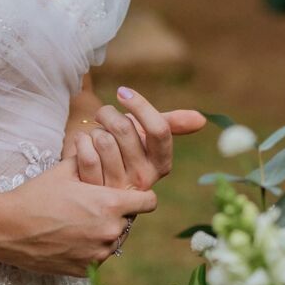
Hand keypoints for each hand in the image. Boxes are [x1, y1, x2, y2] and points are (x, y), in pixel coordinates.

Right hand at [0, 160, 158, 275]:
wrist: (8, 229)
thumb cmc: (37, 195)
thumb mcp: (66, 171)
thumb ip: (94, 161)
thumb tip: (107, 147)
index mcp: (110, 205)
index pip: (149, 202)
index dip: (141, 195)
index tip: (131, 193)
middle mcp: (110, 232)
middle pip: (129, 220)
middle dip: (118, 213)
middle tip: (94, 206)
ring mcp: (98, 255)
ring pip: (115, 240)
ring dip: (104, 231)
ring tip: (79, 222)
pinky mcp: (86, 271)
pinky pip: (98, 257)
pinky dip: (89, 248)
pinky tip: (70, 237)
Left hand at [65, 88, 206, 189]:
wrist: (93, 177)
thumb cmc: (124, 149)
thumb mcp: (147, 136)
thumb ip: (172, 124)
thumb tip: (202, 119)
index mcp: (161, 164)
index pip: (159, 130)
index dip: (140, 105)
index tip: (122, 91)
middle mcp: (143, 179)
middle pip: (125, 130)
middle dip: (109, 114)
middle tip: (104, 116)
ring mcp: (118, 188)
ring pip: (103, 140)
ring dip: (95, 130)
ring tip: (96, 136)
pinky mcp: (94, 192)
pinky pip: (86, 153)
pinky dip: (81, 142)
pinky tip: (84, 146)